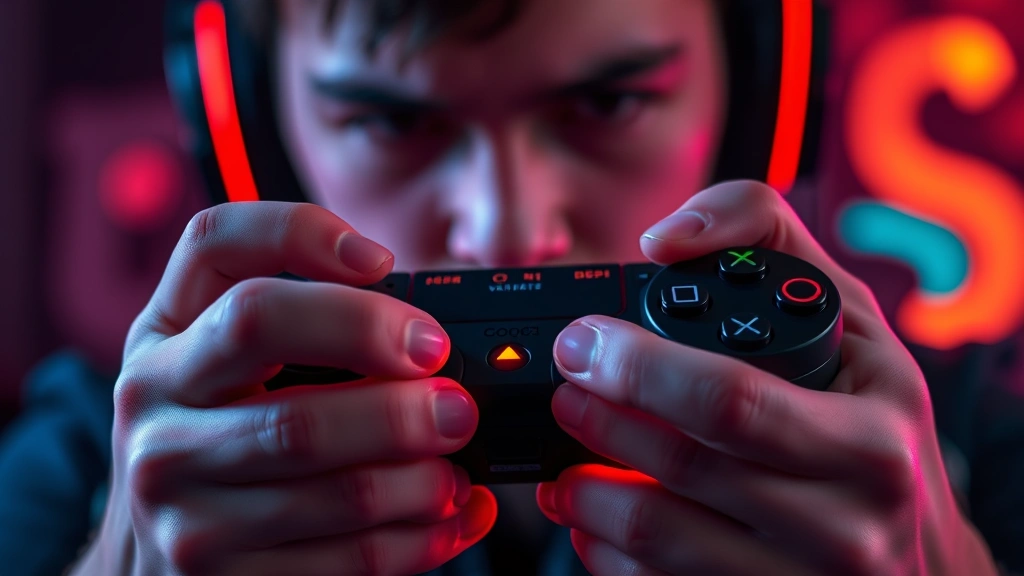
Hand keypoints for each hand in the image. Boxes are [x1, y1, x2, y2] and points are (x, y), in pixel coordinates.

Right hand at [75, 202, 495, 575]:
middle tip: (456, 398)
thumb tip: (425, 330)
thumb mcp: (225, 372)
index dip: (304, 233)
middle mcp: (156, 403)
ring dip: (422, 470)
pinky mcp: (215, 572)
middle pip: (277, 347)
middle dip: (386, 362)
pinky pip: (346, 556)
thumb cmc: (217, 445)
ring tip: (458, 469)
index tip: (384, 262)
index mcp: (167, 335)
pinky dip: (418, 537)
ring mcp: (177, 494)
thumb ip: (303, 328)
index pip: (216, 242)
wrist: (147, 566)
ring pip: (329, 469)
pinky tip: (447, 518)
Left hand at [539, 181, 999, 575]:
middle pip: (679, 468)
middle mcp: (847, 524)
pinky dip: (604, 552)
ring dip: (585, 495)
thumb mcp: (850, 316)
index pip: (728, 401)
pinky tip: (595, 521)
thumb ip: (764, 237)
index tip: (581, 343)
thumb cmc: (872, 421)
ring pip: (657, 539)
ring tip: (566, 465)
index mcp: (869, 440)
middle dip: (597, 422)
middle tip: (566, 394)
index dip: (636, 369)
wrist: (921, 557)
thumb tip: (665, 239)